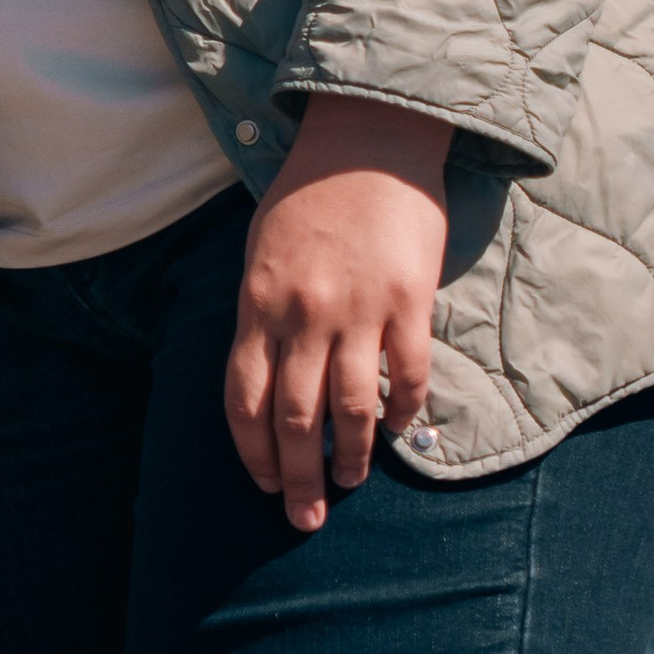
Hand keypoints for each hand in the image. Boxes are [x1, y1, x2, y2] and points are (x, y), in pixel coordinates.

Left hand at [225, 94, 449, 532]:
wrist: (369, 135)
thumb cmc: (310, 194)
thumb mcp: (262, 248)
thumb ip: (263, 315)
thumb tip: (270, 385)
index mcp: (259, 300)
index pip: (245, 399)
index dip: (254, 452)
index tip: (265, 484)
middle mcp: (304, 312)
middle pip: (296, 419)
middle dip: (299, 479)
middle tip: (306, 518)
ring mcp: (359, 308)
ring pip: (352, 410)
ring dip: (350, 457)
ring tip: (350, 482)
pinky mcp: (409, 300)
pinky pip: (407, 377)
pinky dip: (403, 413)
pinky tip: (398, 430)